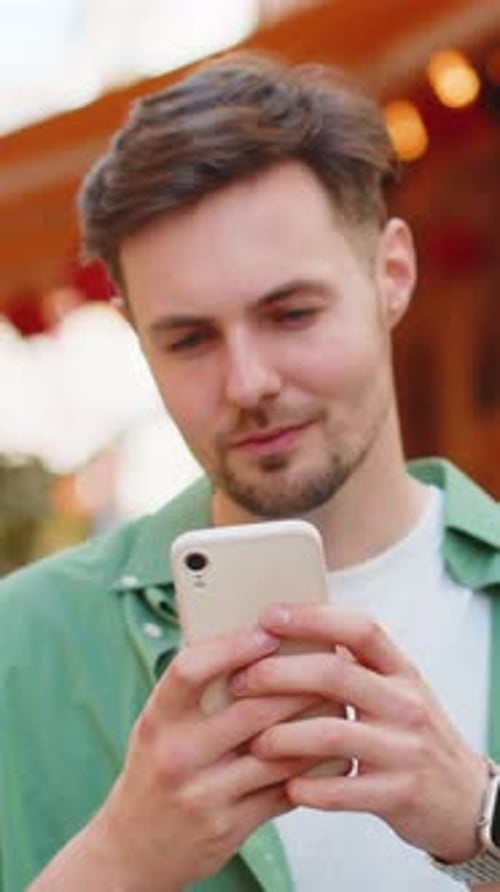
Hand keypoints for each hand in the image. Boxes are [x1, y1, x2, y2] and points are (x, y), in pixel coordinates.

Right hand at [81, 625, 316, 890]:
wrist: (133, 848)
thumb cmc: (155, 770)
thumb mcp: (158, 725)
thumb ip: (196, 692)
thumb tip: (255, 642)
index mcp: (157, 720)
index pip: (190, 670)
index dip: (232, 646)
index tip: (267, 632)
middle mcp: (178, 756)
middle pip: (251, 710)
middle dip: (297, 684)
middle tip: (327, 662)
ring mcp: (204, 795)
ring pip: (277, 752)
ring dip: (316, 725)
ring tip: (339, 700)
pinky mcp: (230, 827)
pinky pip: (285, 791)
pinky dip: (313, 767)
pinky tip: (330, 748)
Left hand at [230, 603, 487, 865]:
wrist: (467, 800)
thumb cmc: (414, 737)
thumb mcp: (398, 691)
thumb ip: (355, 667)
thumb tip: (288, 636)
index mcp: (402, 671)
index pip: (359, 628)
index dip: (312, 617)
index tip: (269, 616)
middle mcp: (406, 703)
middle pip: (334, 674)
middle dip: (278, 675)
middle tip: (240, 682)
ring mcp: (405, 749)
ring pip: (331, 732)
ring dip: (282, 735)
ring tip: (253, 741)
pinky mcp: (399, 794)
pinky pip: (341, 789)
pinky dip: (306, 787)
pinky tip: (285, 786)